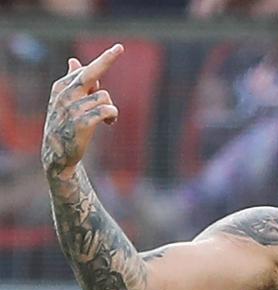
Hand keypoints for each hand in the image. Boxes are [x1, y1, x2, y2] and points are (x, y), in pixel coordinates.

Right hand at [41, 43, 122, 179]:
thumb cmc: (64, 126)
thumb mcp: (64, 103)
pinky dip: (112, 115)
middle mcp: (66, 95)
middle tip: (120, 48)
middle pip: (90, 72)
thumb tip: (74, 61)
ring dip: (110, 107)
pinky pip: (106, 110)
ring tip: (107, 118)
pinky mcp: (82, 124)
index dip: (103, 63)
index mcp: (61, 87)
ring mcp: (73, 109)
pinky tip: (110, 122)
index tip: (119, 48)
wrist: (58, 155)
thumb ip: (72, 83)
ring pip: (104, 97)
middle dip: (106, 59)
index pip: (84, 70)